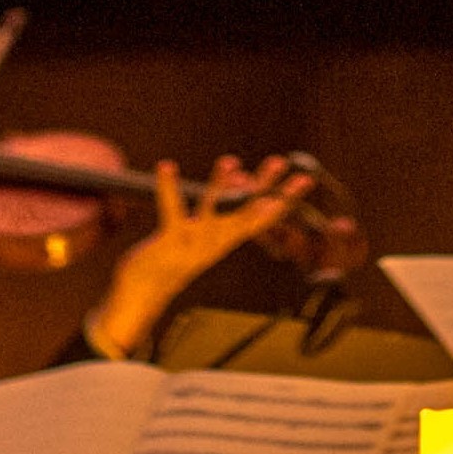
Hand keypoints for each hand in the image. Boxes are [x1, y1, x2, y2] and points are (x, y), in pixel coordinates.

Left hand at [89, 154, 315, 355]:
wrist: (147, 293)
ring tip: (229, 160)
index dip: (285, 198)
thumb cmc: (176, 255)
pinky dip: (169, 188)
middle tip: (281, 162)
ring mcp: (196, 242)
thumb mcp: (204, 231)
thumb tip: (238, 173)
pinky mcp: (171, 241)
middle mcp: (218, 242)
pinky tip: (166, 166)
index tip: (305, 179)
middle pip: (248, 213)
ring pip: (213, 211)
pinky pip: (173, 211)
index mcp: (228, 239)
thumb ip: (221, 204)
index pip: (263, 216)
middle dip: (265, 188)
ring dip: (221, 186)